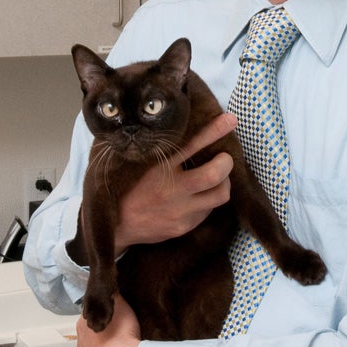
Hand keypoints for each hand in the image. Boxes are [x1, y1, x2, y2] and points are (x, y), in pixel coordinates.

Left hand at [76, 294, 141, 346]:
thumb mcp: (121, 304)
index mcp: (82, 323)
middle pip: (93, 331)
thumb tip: (111, 291)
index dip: (106, 312)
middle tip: (122, 329)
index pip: (93, 313)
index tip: (117, 314)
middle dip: (105, 330)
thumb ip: (114, 296)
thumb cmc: (122, 334)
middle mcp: (80, 342)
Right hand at [114, 111, 237, 253]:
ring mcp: (179, 211)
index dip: (214, 131)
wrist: (115, 226)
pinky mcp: (184, 227)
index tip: (230, 119)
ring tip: (215, 178)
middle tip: (223, 158)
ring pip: (220, 194)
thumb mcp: (137, 162)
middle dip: (226, 163)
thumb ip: (158, 148)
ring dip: (223, 183)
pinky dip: (209, 200)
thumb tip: (182, 126)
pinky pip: (209, 211)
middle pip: (214, 175)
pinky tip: (199, 196)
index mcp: (158, 167)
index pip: (191, 145)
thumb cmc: (128, 186)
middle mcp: (171, 190)